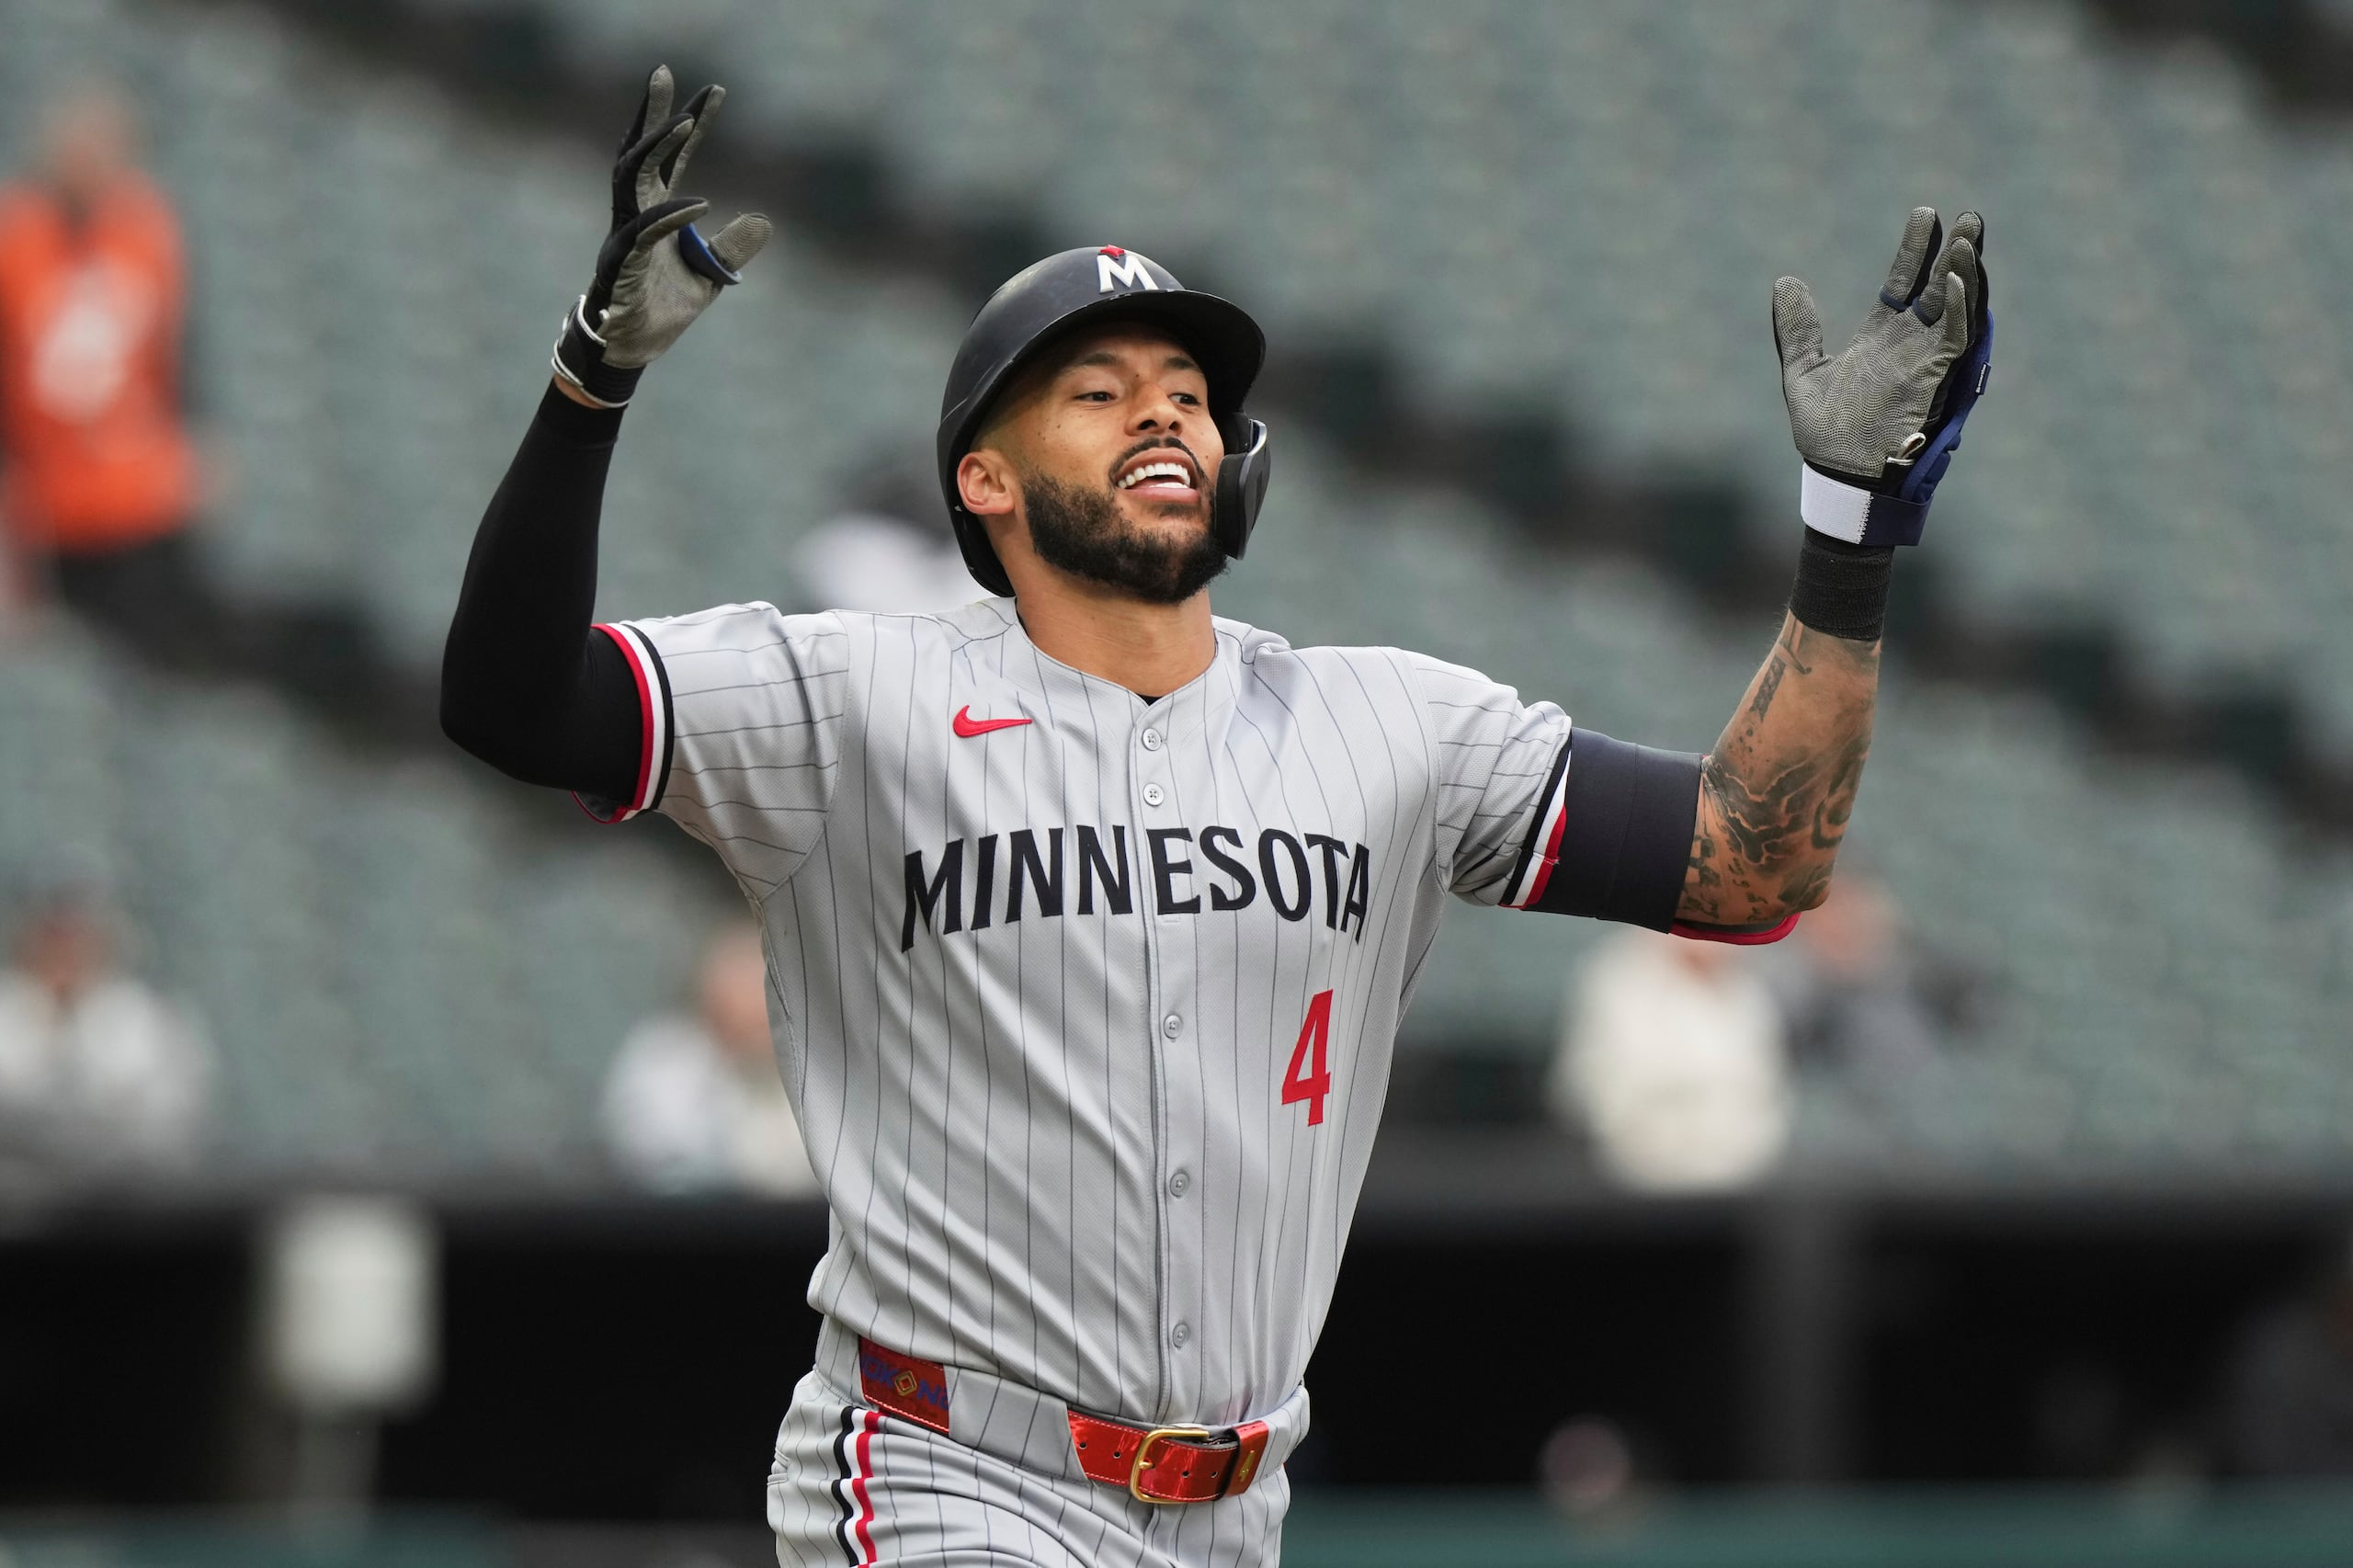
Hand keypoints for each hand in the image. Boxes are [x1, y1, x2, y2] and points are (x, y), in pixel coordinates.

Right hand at [551, 65, 771, 408]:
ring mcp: (624, 234)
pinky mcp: (621, 263)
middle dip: (652, 113)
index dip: (691, 125)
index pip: (672, 158)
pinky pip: (644, 230)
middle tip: (665, 72)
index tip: (714, 93)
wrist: (633, 348)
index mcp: (654, 212)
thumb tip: (764, 220)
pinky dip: (671, 215)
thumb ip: (733, 248)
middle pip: (639, 151)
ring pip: (629, 177)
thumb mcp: (711, 277)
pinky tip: (701, 203)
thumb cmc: (662, 307)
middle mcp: (634, 213)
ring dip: (656, 148)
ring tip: (683, 122)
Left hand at [1773, 207, 1989, 545]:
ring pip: (1958, 308)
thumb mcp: (1803, 372)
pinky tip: (1959, 279)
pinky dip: (1961, 308)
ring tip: (1969, 238)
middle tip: (1970, 217)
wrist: (1839, 477)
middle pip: (1940, 287)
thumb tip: (1785, 281)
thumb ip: (1797, 329)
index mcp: (1882, 337)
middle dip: (1956, 253)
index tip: (1926, 214)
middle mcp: (1911, 344)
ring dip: (1966, 273)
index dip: (1916, 250)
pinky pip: (1957, 339)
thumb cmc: (1825, 434)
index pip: (1904, 283)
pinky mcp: (1938, 380)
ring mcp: (1927, 360)